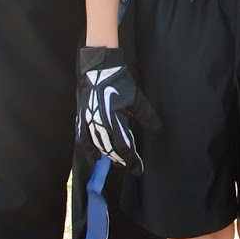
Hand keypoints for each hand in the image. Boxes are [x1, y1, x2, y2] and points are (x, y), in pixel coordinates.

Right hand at [76, 46, 155, 173]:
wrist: (98, 68)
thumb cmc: (119, 82)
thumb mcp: (136, 99)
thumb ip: (147, 117)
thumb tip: (158, 131)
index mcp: (114, 118)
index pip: (125, 147)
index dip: (132, 161)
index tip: (138, 169)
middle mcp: (99, 123)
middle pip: (111, 149)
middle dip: (121, 159)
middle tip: (130, 166)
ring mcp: (88, 121)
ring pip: (98, 146)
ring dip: (108, 155)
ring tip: (117, 161)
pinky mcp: (81, 118)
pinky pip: (83, 139)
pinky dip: (89, 149)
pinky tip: (95, 156)